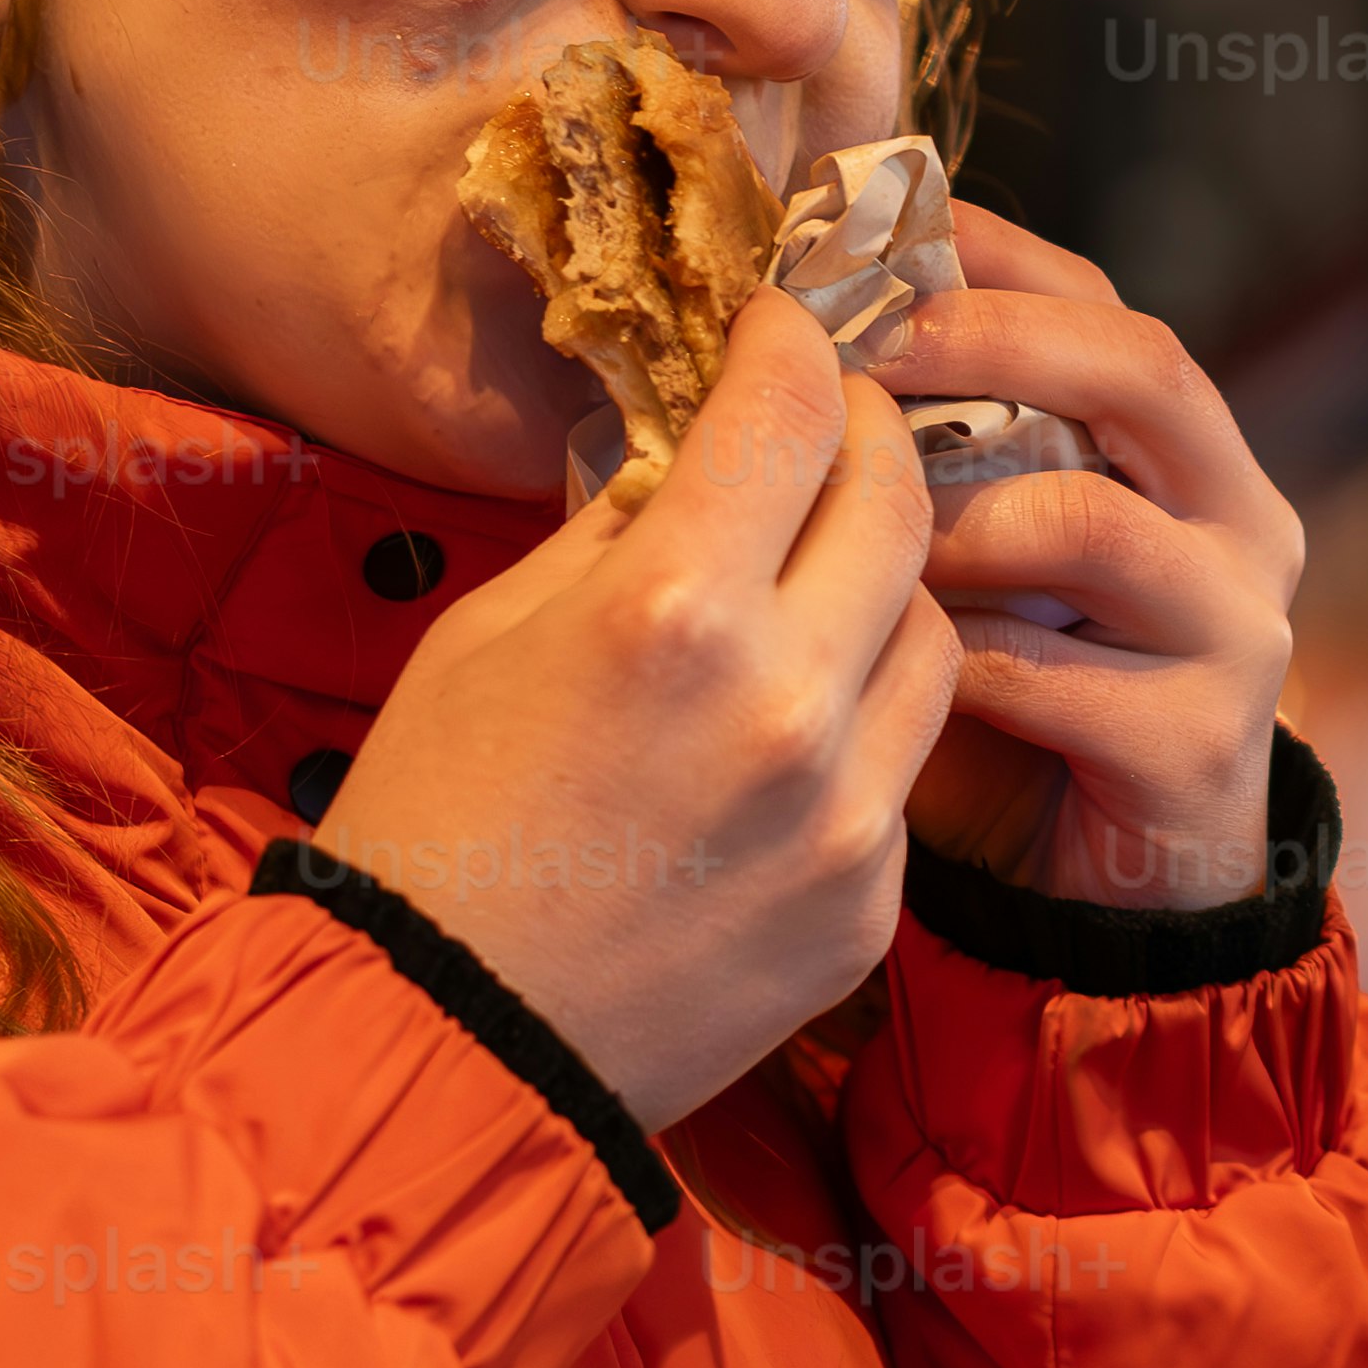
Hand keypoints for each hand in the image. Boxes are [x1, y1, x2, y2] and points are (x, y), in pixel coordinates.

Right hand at [322, 292, 959, 1124]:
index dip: (795, 342)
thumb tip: (696, 460)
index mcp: (670, 613)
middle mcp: (785, 704)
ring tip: (816, 586)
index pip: (793, 411)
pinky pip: (903, 768)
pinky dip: (862, 725)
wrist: (445, 1043)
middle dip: (868, 437)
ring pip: (933, 632)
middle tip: (830, 425)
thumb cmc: (434, 821)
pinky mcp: (870, 904)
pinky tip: (789, 733)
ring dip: (885, 586)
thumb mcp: (490, 634)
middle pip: (900, 502)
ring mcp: (845, 816)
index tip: (787, 325)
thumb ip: (617, 531)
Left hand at [878, 205, 1300, 913]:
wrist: (1096, 893)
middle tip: (857, 346)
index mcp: (1184, 446)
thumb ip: (917, 454)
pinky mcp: (1204, 742)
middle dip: (985, 342)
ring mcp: (1238, 628)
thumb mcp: (966, 549)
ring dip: (951, 515)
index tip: (862, 230)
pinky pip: (1057, 673)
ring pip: (1091, 522)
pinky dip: (953, 657)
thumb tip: (763, 337)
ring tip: (849, 530)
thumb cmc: (1007, 694)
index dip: (989, 257)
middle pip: (1135, 372)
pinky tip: (879, 665)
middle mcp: (1239, 515)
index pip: (1101, 304)